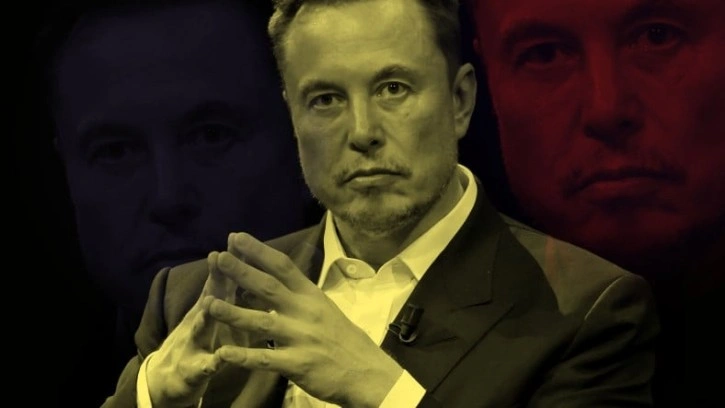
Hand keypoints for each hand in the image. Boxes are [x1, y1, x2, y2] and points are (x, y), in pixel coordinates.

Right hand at [145, 237, 246, 406]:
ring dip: (206, 315)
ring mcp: (195, 344)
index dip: (231, 260)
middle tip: (219, 255)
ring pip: (202, 329)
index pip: (224, 280)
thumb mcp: (212, 313)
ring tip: (210, 302)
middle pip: (210, 296)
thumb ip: (226, 291)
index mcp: (212, 308)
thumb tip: (245, 265)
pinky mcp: (195, 371)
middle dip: (215, 277)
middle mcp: (201, 320)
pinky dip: (212, 362)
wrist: (167, 378)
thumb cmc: (198, 340)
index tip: (238, 237)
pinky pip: (205, 367)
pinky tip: (220, 359)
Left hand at [208, 232, 403, 407]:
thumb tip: (261, 283)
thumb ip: (294, 296)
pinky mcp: (298, 364)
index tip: (236, 237)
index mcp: (311, 295)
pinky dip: (244, 356)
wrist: (368, 372)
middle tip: (219, 258)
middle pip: (269, 287)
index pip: (283, 266)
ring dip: (233, 313)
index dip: (258, 250)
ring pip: (262, 322)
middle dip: (241, 271)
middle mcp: (305, 312)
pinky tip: (223, 353)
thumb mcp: (323, 309)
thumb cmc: (342, 339)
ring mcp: (301, 338)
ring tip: (208, 304)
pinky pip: (265, 359)